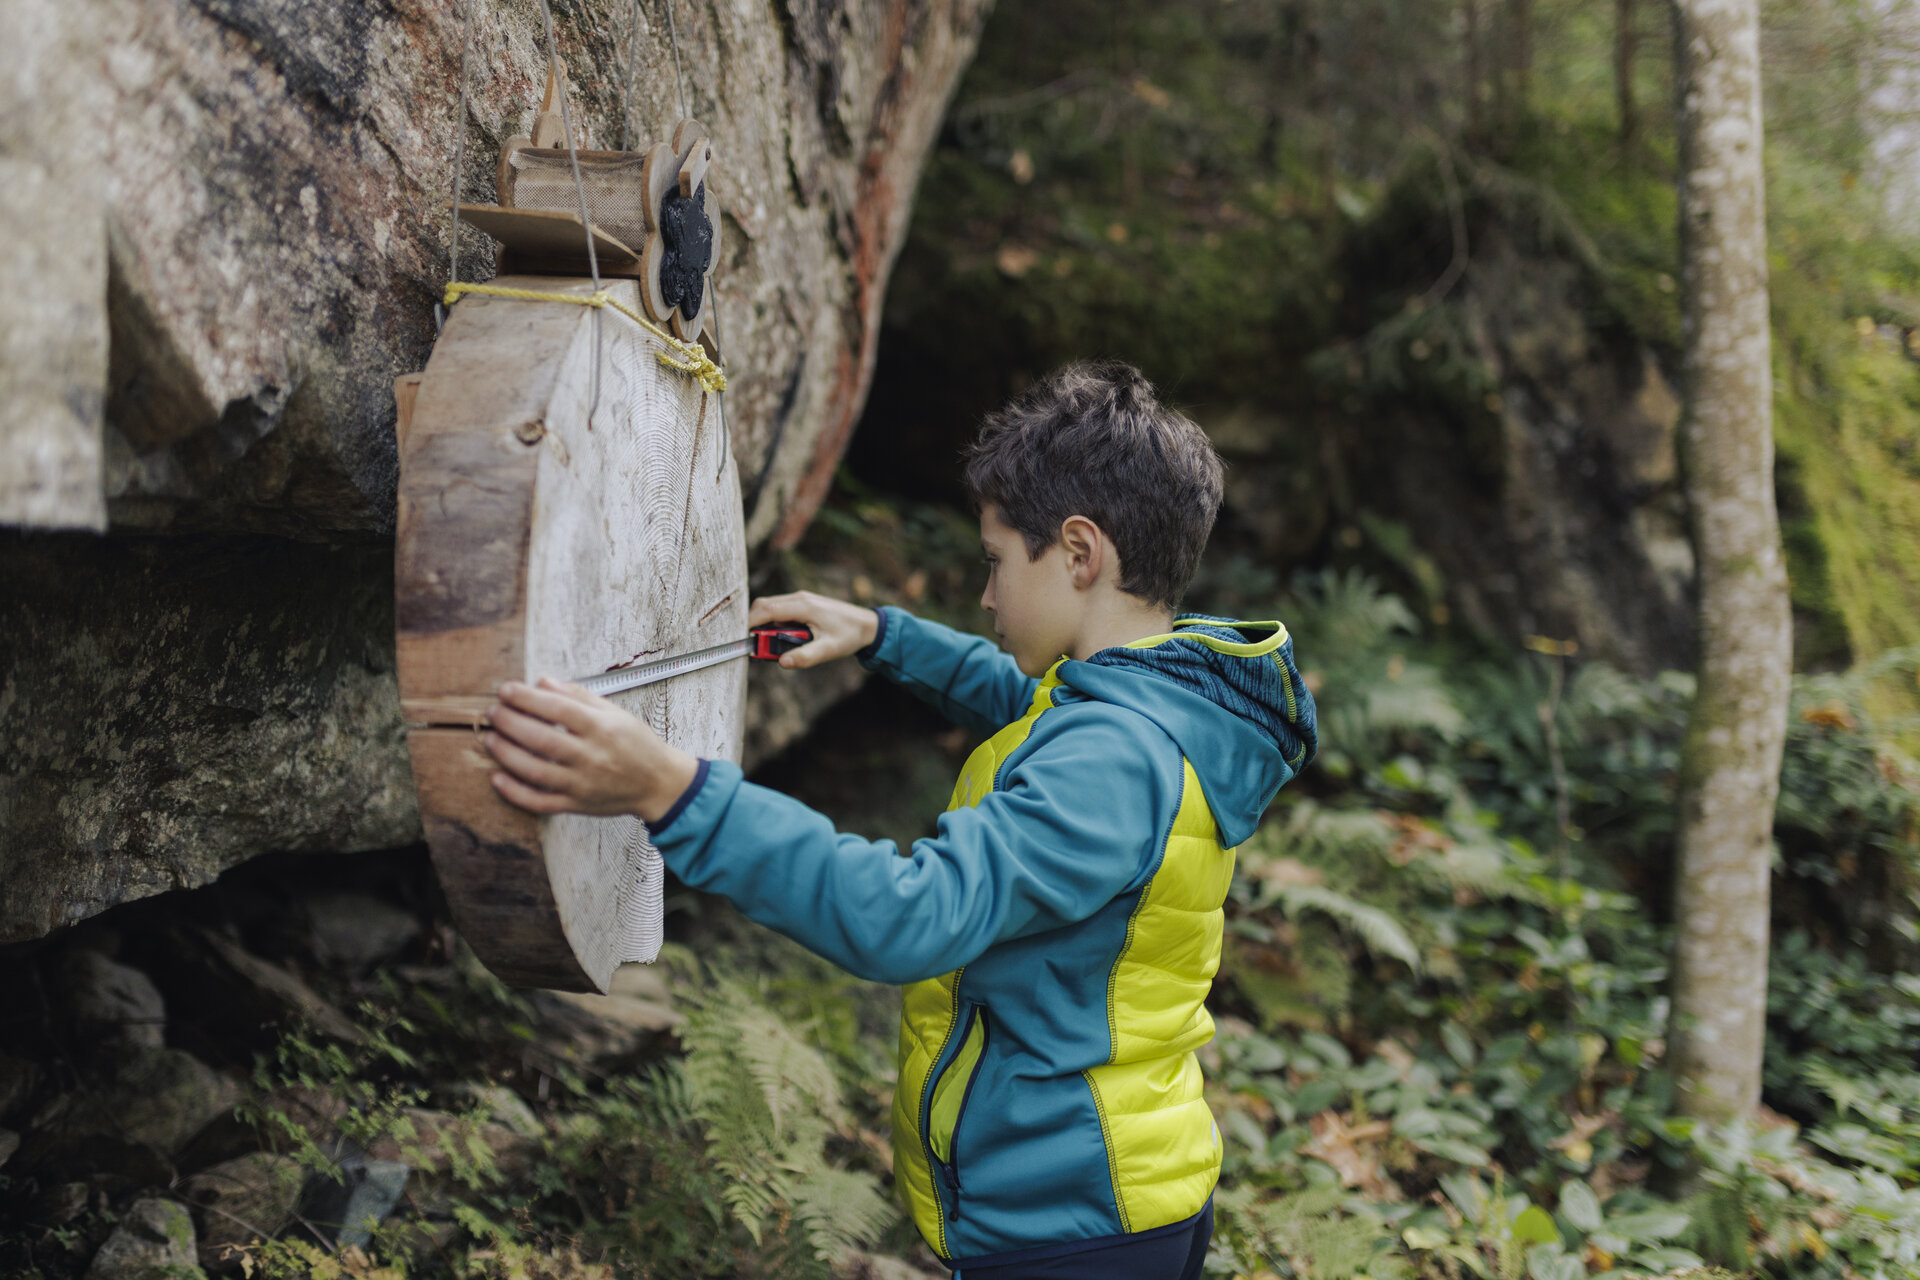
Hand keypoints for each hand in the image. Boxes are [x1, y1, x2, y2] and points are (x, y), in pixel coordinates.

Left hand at [482, 678, 698, 823]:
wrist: (659, 783)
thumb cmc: (637, 744)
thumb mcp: (615, 712)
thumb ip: (578, 696)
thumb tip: (543, 683)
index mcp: (602, 728)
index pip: (558, 709)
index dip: (527, 698)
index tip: (506, 690)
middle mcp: (591, 756)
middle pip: (541, 738)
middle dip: (510, 723)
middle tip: (493, 712)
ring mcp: (582, 783)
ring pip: (535, 770)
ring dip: (506, 754)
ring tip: (490, 738)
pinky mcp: (576, 804)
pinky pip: (540, 802)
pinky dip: (515, 793)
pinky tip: (497, 778)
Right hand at [748, 591, 879, 668]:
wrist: (867, 625)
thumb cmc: (849, 635)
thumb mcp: (828, 650)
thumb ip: (805, 657)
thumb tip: (782, 662)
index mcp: (803, 606)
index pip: (766, 610)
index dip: (749, 623)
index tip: (740, 639)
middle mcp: (799, 598)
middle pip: (763, 606)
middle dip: (753, 625)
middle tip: (754, 647)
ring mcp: (801, 599)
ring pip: (770, 607)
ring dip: (764, 625)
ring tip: (769, 646)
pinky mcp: (803, 604)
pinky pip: (780, 610)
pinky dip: (773, 623)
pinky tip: (781, 639)